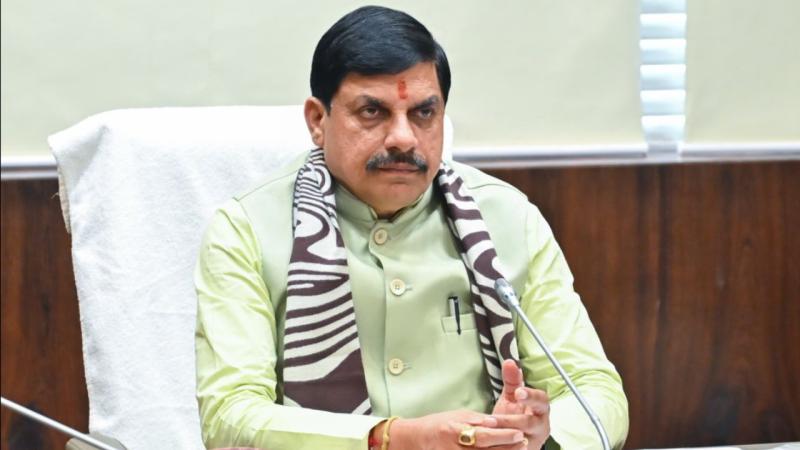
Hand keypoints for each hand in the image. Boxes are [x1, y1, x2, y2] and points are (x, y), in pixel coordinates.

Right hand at [377, 409, 527, 449]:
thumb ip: (477, 420)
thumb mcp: (458, 416)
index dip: (502, 436)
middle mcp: (454, 447)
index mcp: (454, 430)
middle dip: (507, 448)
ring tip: (518, 449)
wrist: (418, 439)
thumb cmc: (439, 424)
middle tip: (524, 442)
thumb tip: (494, 422)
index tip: (519, 433)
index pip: (483, 435)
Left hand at [492, 359, 550, 448]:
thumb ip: (512, 381)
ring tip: (488, 424)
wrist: (516, 442)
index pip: (541, 400)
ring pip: (522, 438)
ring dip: (505, 432)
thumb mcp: (514, 398)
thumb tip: (509, 362)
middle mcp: (540, 426)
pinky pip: (515, 448)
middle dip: (514, 419)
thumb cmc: (517, 418)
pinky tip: (492, 440)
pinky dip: (504, 445)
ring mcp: (533, 441)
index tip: (519, 392)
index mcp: (540, 409)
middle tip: (495, 416)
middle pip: (532, 422)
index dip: (531, 396)